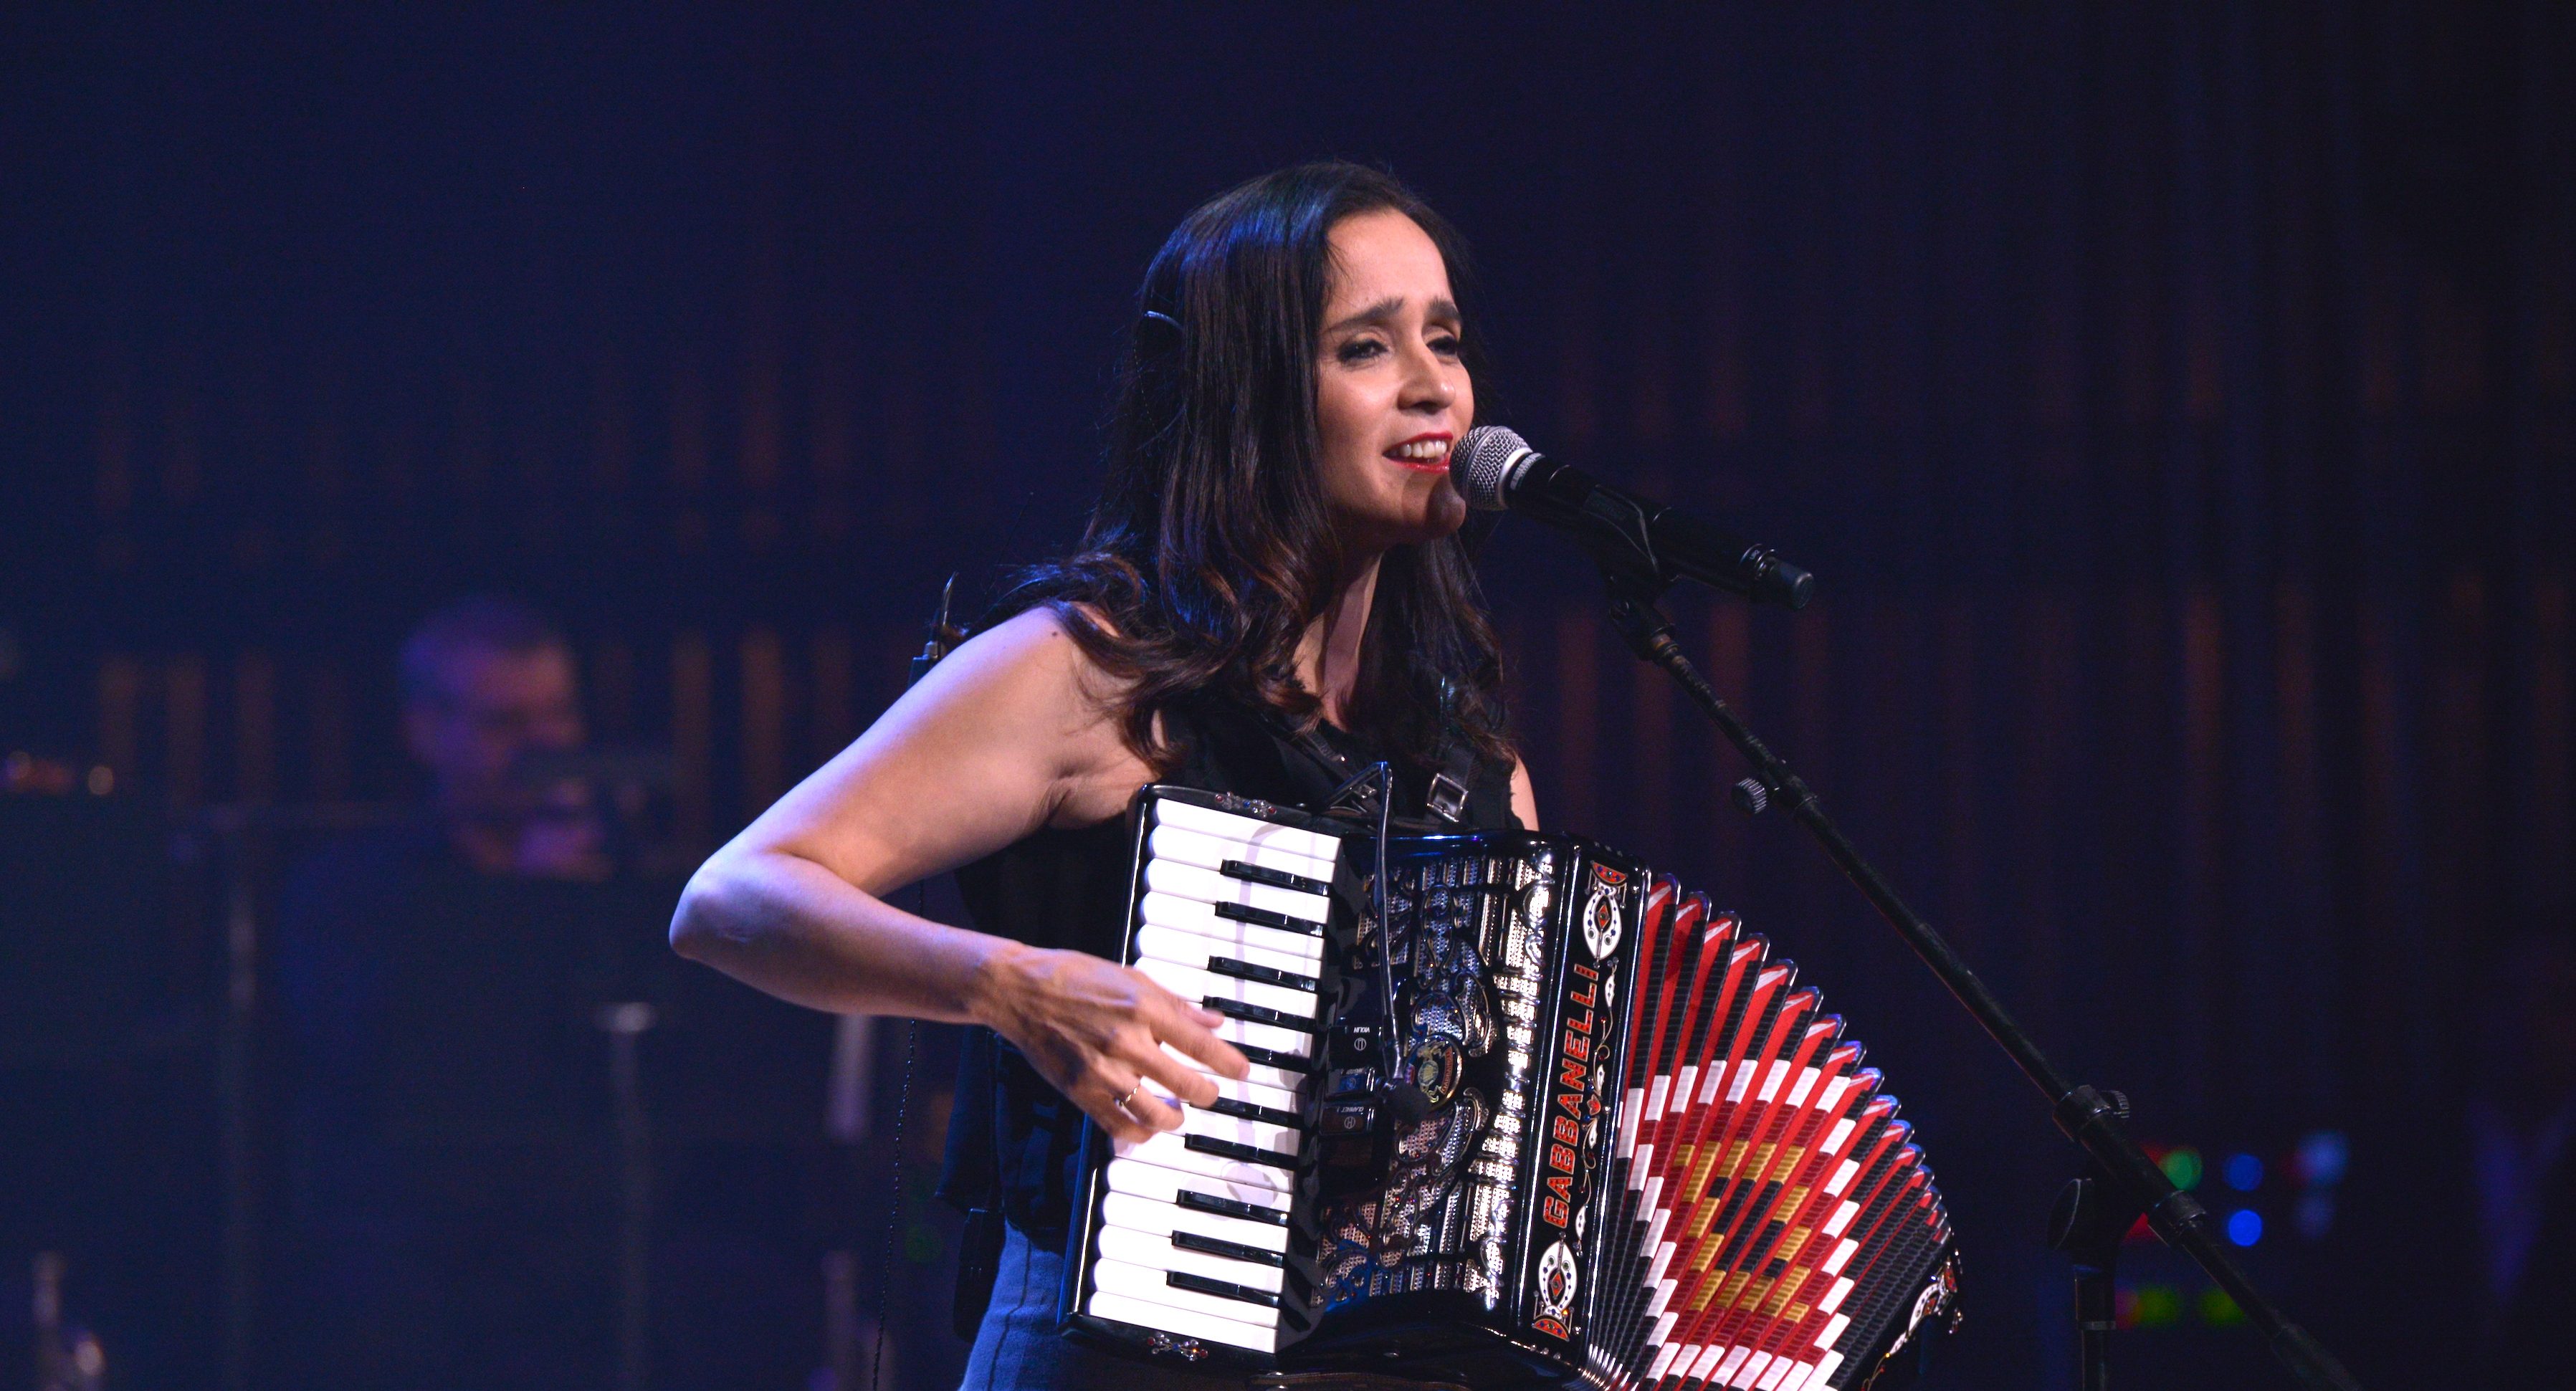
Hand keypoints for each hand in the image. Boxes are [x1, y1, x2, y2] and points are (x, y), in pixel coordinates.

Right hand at [972, 943, 1250, 1142]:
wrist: (1021, 991)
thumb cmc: (1074, 976)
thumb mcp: (1132, 978)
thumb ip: (1175, 1005)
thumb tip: (1212, 1022)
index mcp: (1143, 1008)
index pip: (1200, 1044)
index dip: (1228, 1063)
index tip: (1241, 1072)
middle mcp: (1127, 1042)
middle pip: (1185, 1084)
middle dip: (1207, 1094)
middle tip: (1211, 1094)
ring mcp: (1103, 1071)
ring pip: (1155, 1114)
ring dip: (1175, 1119)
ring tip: (1178, 1114)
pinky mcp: (1082, 1091)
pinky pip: (1119, 1126)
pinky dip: (1139, 1133)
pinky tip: (1146, 1127)